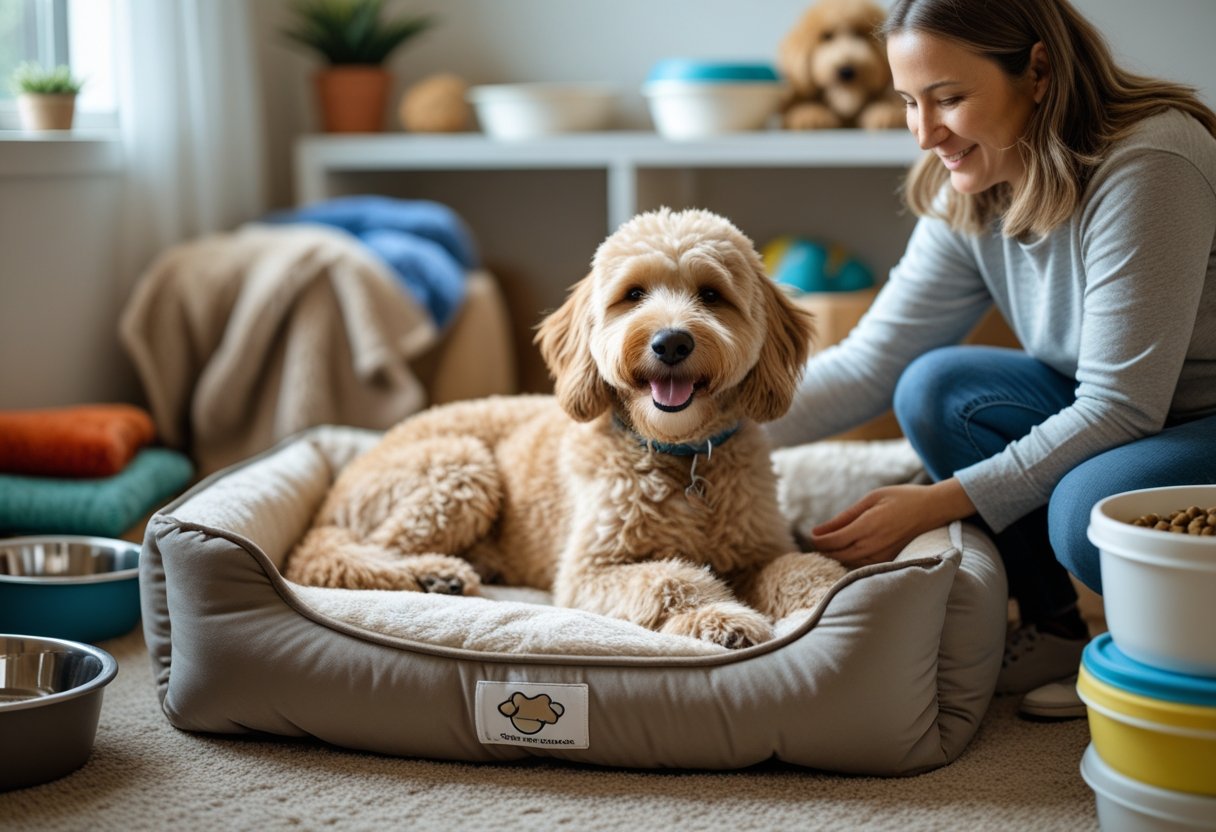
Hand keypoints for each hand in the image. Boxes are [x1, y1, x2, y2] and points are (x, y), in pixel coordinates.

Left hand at [810, 478, 974, 566]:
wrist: (932, 509)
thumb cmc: (901, 498)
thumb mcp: (871, 499)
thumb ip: (845, 516)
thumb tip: (819, 530)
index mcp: (868, 526)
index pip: (834, 541)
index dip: (818, 541)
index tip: (812, 535)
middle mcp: (874, 544)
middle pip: (838, 555)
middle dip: (823, 550)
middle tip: (816, 542)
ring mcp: (882, 555)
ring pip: (849, 563)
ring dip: (835, 556)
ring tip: (828, 547)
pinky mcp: (888, 560)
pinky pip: (862, 565)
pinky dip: (850, 560)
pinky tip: (846, 552)